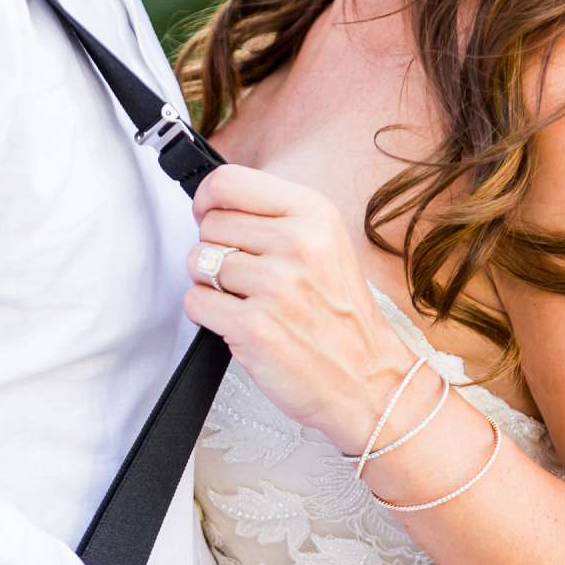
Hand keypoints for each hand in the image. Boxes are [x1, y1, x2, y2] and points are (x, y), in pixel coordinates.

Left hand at [185, 163, 413, 456]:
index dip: (208, 202)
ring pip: (197, 263)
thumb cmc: (343, 319)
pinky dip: (208, 316)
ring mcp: (276, 284)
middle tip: (249, 277)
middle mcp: (297, 243)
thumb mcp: (326, 245)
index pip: (228, 182)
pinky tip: (241, 323)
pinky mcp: (254, 325)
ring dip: (212, 286)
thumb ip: (275, 218)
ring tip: (249, 302)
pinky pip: (195, 302)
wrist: (369, 381)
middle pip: (209, 225)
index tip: (210, 217)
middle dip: (217, 251)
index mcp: (314, 214)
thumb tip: (213, 204)